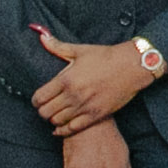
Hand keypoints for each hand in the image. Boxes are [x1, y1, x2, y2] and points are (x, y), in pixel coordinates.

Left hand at [33, 32, 153, 134]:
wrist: (131, 66)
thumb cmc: (105, 56)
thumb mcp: (80, 50)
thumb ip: (57, 46)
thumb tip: (41, 36)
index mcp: (66, 79)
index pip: (39, 97)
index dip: (36, 100)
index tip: (39, 99)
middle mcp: (73, 95)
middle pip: (45, 112)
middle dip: (43, 110)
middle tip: (46, 107)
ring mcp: (84, 107)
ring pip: (57, 122)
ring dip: (53, 119)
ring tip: (56, 114)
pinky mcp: (95, 115)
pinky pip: (72, 129)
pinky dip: (63, 131)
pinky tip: (61, 128)